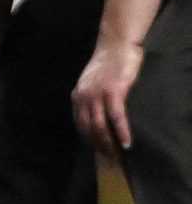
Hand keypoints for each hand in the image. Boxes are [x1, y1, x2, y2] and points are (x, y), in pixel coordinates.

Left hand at [75, 37, 142, 161]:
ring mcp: (97, 95)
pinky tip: (126, 143)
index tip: (98, 150)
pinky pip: (116, 117)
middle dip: (98, 145)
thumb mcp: (92, 83)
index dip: (89, 139)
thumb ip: (91, 98)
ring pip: (100, 126)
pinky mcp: (113, 92)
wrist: (116, 46)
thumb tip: (98, 117)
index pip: (80, 124)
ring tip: (117, 154)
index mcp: (77, 96)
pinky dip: (121, 132)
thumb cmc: (108, 64)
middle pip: (88, 128)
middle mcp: (83, 97)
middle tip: (110, 158)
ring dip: (108, 143)